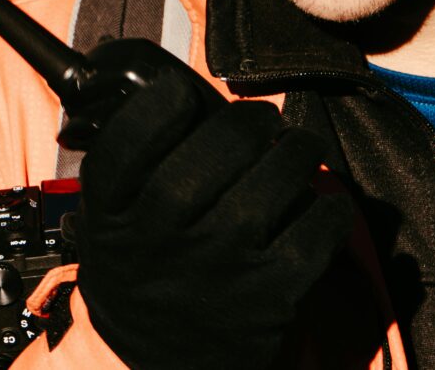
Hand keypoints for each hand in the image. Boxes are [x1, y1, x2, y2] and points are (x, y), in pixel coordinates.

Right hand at [72, 66, 353, 368]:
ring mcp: (219, 268)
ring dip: (298, 151)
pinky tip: (317, 204)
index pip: (129, 141)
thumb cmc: (142, 270)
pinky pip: (317, 229)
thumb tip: (181, 93)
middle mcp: (161, 240)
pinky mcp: (270, 296)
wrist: (154, 365)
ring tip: (296, 149)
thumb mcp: (106, 221)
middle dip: (251, 121)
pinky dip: (327, 207)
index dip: (161, 105)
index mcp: (112, 215)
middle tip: (261, 122)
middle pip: (219, 147)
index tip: (181, 96)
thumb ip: (128, 165)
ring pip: (277, 178)